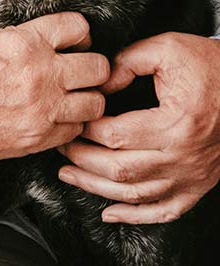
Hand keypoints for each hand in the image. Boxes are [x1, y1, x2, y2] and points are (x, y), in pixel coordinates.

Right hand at [0, 11, 108, 163]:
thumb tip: (5, 28)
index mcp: (26, 42)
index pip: (77, 27)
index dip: (77, 32)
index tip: (72, 40)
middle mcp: (44, 75)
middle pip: (99, 67)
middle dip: (90, 65)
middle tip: (78, 69)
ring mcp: (45, 109)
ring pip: (96, 103)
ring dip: (84, 98)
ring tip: (70, 97)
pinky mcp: (39, 138)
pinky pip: (76, 130)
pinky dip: (70, 123)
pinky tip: (54, 117)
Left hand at [57, 32, 219, 223]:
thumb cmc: (210, 66)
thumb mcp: (167, 49)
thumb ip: (127, 62)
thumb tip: (98, 85)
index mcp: (176, 123)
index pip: (115, 134)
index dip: (86, 128)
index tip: (72, 117)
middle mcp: (185, 156)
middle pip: (119, 168)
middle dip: (81, 158)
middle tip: (61, 146)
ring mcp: (193, 176)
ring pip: (135, 193)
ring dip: (96, 188)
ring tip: (68, 174)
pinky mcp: (199, 185)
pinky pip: (165, 211)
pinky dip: (135, 216)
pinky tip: (110, 213)